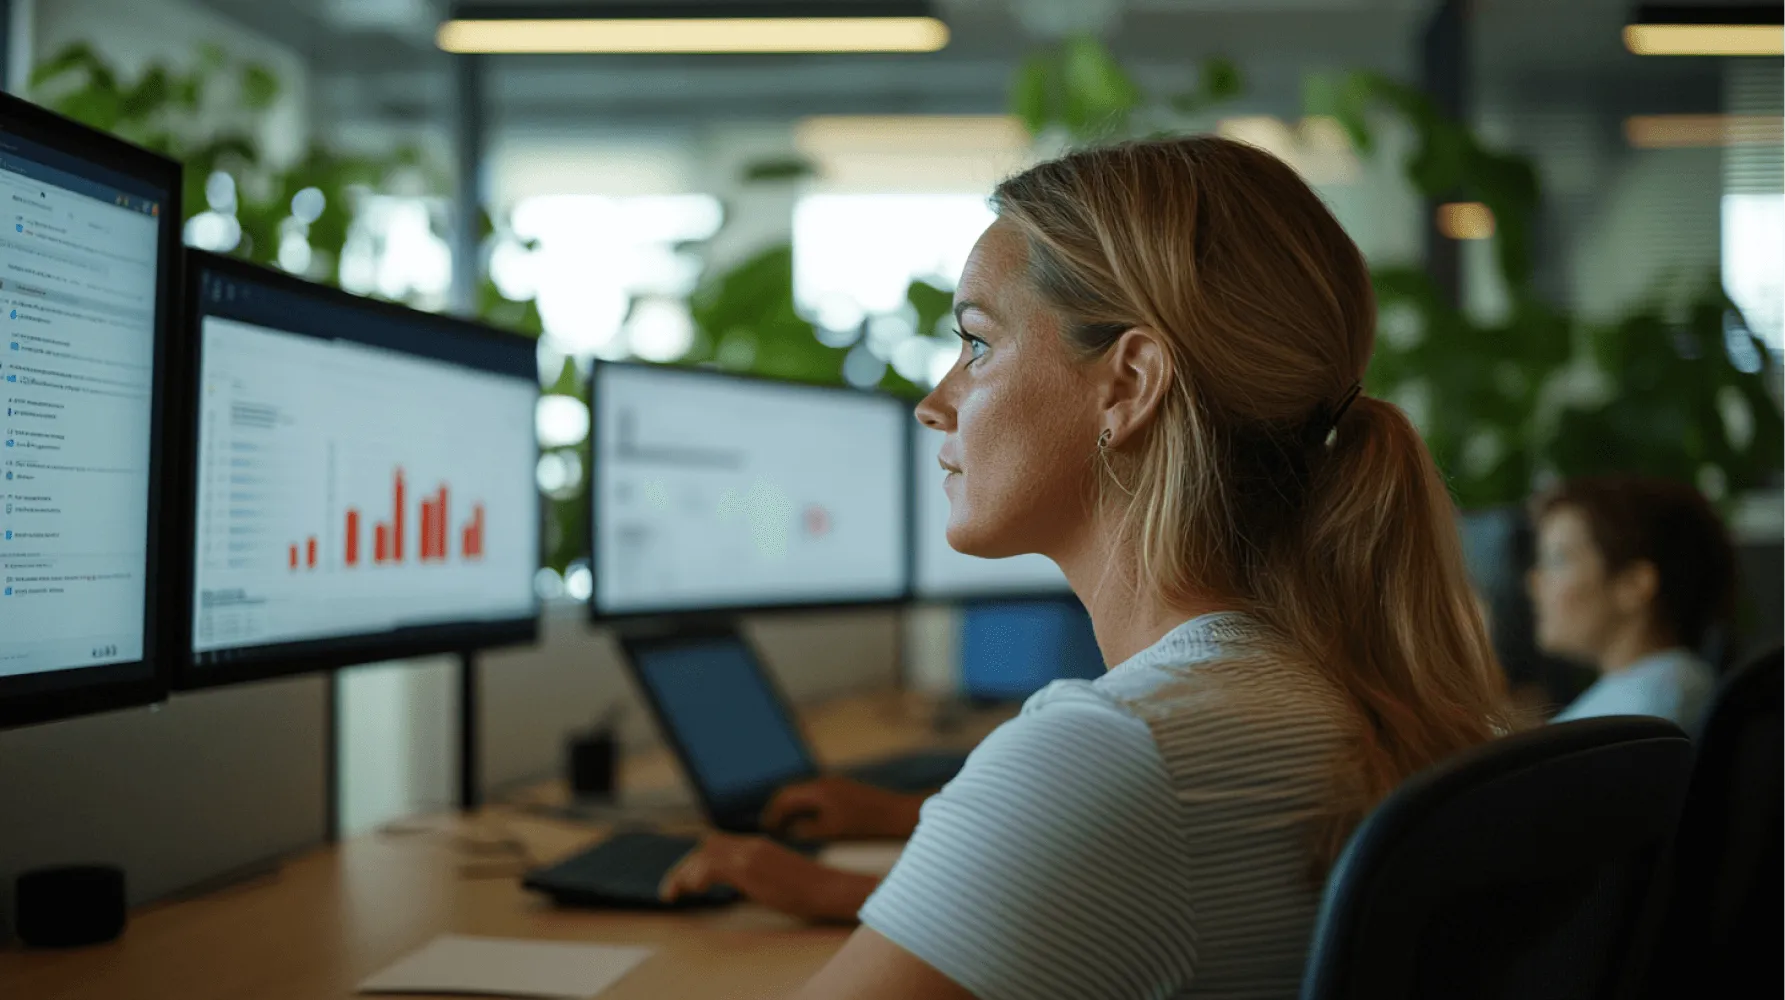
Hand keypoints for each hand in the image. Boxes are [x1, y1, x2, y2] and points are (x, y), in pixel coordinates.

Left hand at [658, 833, 879, 922]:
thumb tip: (733, 886)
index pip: (715, 843)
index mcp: (756, 845)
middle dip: (683, 867)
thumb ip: (753, 876)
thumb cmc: (808, 890)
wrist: (828, 889)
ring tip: (673, 895)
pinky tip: (694, 892)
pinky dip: (697, 877)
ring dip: (683, 873)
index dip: (694, 861)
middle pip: (705, 845)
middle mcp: (750, 844)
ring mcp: (750, 853)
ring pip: (704, 854)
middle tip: (671, 891)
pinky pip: (713, 866)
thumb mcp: (774, 879)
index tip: (684, 881)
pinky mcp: (750, 867)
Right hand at [761, 776, 925, 839]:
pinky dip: (806, 807)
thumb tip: (791, 830)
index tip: (765, 828)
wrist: (897, 813)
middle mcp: (824, 781)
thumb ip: (807, 830)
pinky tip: (808, 822)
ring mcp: (834, 783)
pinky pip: (816, 795)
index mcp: (818, 790)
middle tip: (770, 827)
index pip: (785, 797)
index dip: (772, 813)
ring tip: (785, 827)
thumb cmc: (865, 826)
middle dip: (779, 809)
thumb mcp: (832, 831)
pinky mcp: (843, 789)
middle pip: (792, 791)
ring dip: (793, 808)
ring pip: (804, 793)